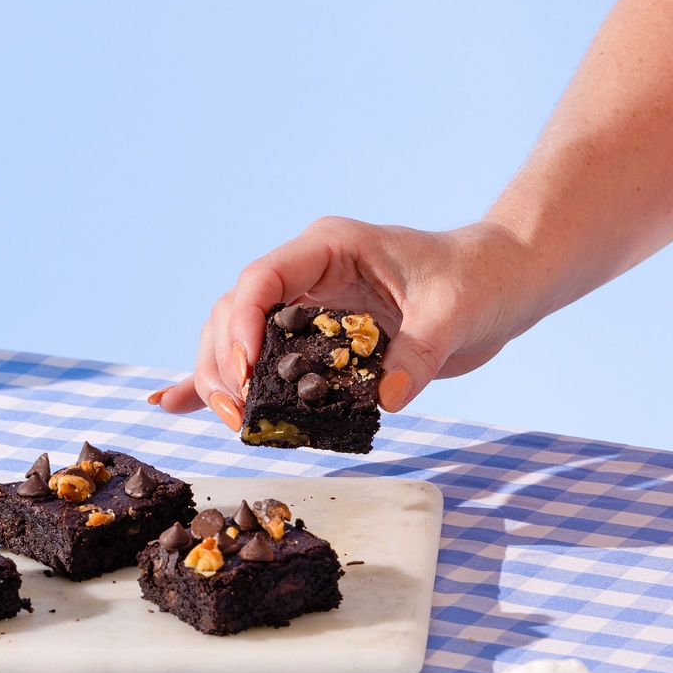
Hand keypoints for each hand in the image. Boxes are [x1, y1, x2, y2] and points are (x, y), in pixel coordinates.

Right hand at [149, 217, 542, 429]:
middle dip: (223, 365)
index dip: (241, 326)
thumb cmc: (478, 280)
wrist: (500, 282)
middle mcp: (304, 274)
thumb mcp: (454, 313)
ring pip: (233, 337)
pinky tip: (172, 404)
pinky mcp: (310, 339)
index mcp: (327, 248)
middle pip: (232, 313)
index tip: (245, 373)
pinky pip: (254, 359)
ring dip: (220, 379)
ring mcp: (303, 305)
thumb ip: (418, 352)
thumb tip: (386, 397)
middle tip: (242, 417)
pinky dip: (215, 381)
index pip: (260, 279)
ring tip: (235, 424)